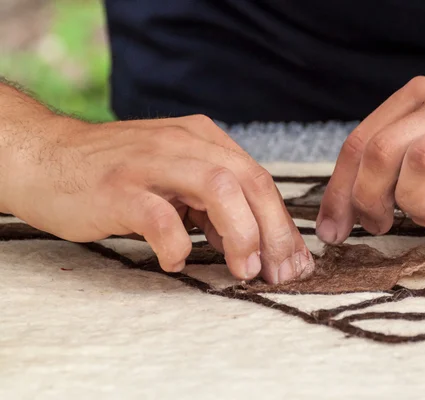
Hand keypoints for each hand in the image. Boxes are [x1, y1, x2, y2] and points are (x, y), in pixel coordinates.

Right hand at [4, 114, 313, 282]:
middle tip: (280, 272)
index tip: (294, 262)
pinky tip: (176, 261)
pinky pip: (159, 215)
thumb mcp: (175, 181)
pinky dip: (177, 243)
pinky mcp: (118, 187)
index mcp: (201, 140)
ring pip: (217, 187)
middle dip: (274, 232)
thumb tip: (252, 244)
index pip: (258, 179)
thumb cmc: (117, 176)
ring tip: (244, 270)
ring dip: (241, 233)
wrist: (46, 158)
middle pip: (249, 181)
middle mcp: (182, 143)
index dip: (282, 224)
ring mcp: (150, 163)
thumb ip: (212, 205)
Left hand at [317, 76, 424, 242]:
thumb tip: (342, 210)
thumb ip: (390, 164)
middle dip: (367, 199)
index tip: (333, 229)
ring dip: (413, 203)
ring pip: (421, 163)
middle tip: (379, 224)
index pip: (359, 143)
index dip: (338, 192)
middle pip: (381, 152)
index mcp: (418, 98)